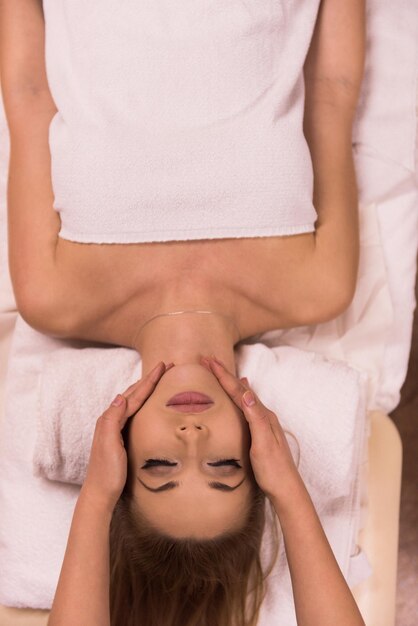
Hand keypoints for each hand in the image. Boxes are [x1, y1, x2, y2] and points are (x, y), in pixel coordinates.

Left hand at [81, 360, 173, 512]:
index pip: (134, 394)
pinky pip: (133, 412)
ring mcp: (115, 428)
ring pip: (133, 401)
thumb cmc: (107, 472)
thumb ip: (112, 419)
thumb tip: (121, 396)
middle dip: (150, 379)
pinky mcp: (120, 438)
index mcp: (110, 419)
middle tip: (166, 366)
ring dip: (146, 388)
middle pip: (134, 393)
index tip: (163, 366)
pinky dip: (142, 402)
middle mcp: (111, 420)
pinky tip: (146, 404)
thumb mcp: (109, 444)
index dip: (149, 380)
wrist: (100, 494)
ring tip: (158, 379)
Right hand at [201, 356, 302, 503]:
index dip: (224, 375)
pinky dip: (237, 398)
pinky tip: (241, 396)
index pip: (240, 391)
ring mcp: (263, 425)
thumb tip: (247, 392)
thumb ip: (256, 418)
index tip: (210, 361)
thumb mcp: (263, 444)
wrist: (286, 490)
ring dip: (231, 384)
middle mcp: (264, 416)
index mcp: (263, 416)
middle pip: (241, 390)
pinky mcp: (260, 433)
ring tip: (222, 372)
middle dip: (225, 375)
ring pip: (244, 398)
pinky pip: (246, 408)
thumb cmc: (274, 470)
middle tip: (209, 361)